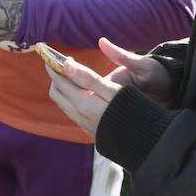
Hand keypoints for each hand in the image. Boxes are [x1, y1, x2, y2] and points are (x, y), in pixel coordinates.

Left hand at [46, 38, 173, 137]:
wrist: (143, 138)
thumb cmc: (130, 108)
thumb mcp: (112, 89)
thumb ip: (88, 77)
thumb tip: (66, 65)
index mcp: (82, 103)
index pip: (59, 82)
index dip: (54, 67)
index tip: (51, 56)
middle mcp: (78, 115)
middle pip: (56, 94)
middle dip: (55, 78)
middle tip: (60, 65)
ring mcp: (83, 124)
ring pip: (63, 104)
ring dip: (62, 89)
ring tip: (69, 76)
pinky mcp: (89, 130)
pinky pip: (71, 112)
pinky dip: (69, 99)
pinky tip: (80, 93)